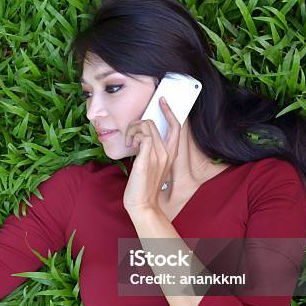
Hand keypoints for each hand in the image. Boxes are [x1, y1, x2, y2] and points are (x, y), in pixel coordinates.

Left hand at [123, 97, 181, 212]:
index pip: (176, 126)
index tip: (162, 101)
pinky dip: (133, 136)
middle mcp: (166, 153)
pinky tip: (130, 145)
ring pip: (146, 125)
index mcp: (170, 154)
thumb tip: (140, 139)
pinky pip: (143, 136)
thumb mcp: (151, 166)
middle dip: (137, 123)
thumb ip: (150, 152)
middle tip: (130, 136)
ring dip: (133, 129)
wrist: (142, 204)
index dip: (169, 111)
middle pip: (154, 122)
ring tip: (129, 143)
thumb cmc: (144, 187)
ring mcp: (157, 155)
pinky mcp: (146, 159)